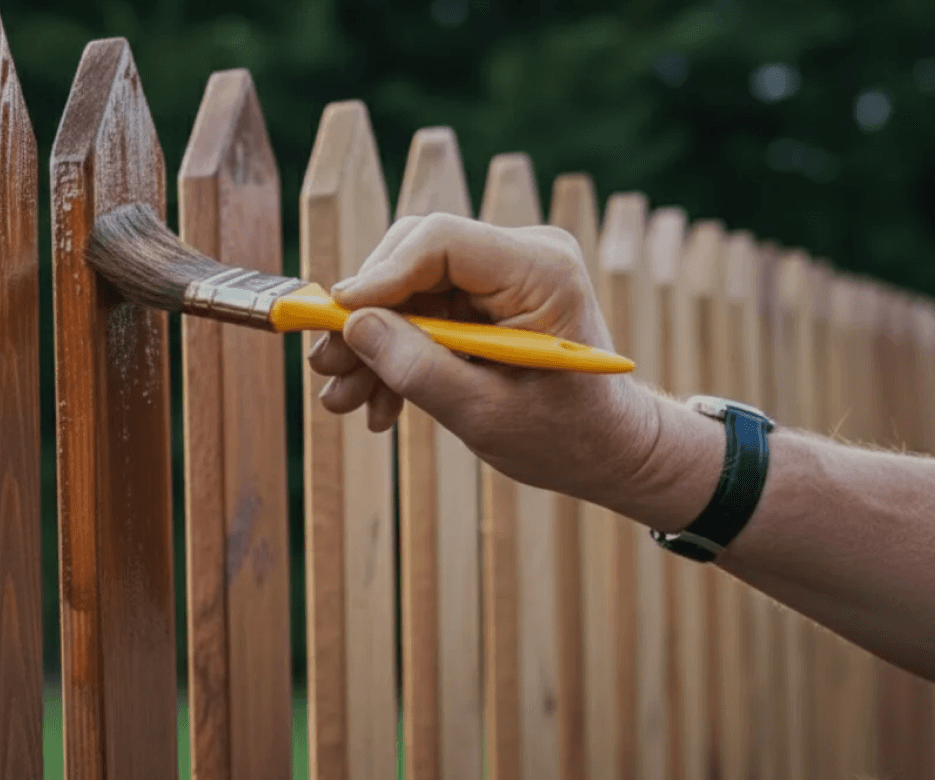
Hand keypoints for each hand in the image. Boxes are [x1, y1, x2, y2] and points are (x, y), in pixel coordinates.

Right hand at [308, 211, 661, 501]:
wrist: (607, 451)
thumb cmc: (565, 437)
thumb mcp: (485, 414)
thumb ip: (417, 369)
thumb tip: (355, 326)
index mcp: (541, 271)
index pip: (440, 240)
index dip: (379, 276)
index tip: (336, 319)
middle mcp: (522, 256)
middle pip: (413, 258)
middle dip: (365, 317)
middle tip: (327, 370)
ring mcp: (501, 275)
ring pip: (407, 289)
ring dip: (371, 344)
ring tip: (343, 399)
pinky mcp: (484, 298)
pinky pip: (421, 312)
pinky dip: (395, 355)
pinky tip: (377, 404)